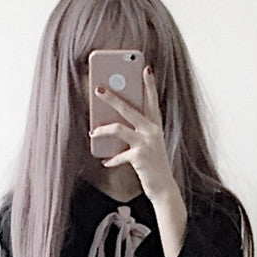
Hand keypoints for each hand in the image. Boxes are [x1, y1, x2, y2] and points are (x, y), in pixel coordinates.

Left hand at [90, 66, 177, 201]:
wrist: (164, 188)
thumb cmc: (153, 165)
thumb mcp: (148, 145)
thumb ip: (136, 133)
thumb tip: (113, 124)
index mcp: (156, 126)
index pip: (152, 100)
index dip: (149, 84)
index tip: (145, 68)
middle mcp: (152, 131)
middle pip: (129, 108)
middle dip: (112, 97)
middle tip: (98, 89)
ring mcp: (146, 143)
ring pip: (119, 128)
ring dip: (103, 129)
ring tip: (93, 131)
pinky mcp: (139, 157)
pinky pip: (118, 155)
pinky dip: (110, 159)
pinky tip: (105, 161)